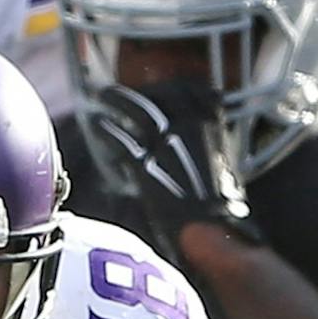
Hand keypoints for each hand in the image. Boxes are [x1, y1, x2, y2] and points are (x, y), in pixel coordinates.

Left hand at [89, 80, 264, 259]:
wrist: (215, 233)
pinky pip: (124, 143)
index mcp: (212, 128)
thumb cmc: (218, 208)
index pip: (189, 90)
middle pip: (162, 96)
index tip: (154, 85)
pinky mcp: (149, 168)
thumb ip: (201, 147)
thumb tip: (183, 139)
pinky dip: (109, 131)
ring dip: (119, 100)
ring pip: (141, 112)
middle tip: (119, 89)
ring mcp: (170, 147)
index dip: (168, 86)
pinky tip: (98, 125)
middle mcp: (192, 131)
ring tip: (104, 95)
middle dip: (140, 90)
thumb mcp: (218, 166)